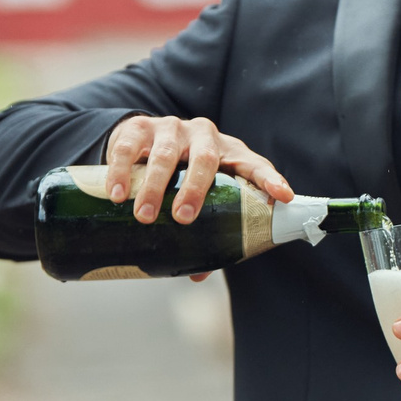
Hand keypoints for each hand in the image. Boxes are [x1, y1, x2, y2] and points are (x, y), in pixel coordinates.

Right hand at [102, 115, 293, 223]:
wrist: (143, 138)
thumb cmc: (182, 171)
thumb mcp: (198, 193)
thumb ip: (203, 227)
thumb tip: (198, 273)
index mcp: (228, 153)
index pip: (255, 166)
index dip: (270, 180)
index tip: (283, 196)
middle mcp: (204, 136)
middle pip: (206, 159)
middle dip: (195, 189)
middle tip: (183, 218)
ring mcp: (171, 128)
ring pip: (165, 154)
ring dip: (155, 186)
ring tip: (145, 216)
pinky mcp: (138, 127)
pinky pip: (129, 148)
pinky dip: (122, 171)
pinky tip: (117, 194)